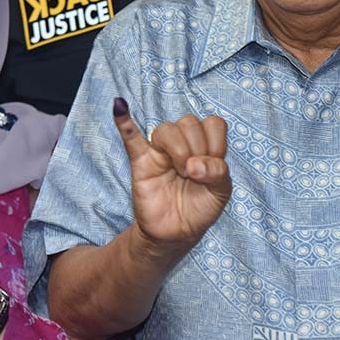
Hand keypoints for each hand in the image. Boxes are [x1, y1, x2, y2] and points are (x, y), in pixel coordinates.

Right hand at [112, 97, 231, 250]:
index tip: (214, 166)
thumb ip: (218, 174)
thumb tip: (196, 165)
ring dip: (178, 148)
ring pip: (166, 129)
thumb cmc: (200, 209)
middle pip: (189, 122)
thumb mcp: (220, 194)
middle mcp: (184, 143)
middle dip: (197, 147)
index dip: (216, 141)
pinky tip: (119, 106)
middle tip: (194, 174)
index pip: (213, 123)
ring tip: (182, 171)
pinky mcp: (141, 161)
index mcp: (205, 146)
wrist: (176, 233)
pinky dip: (124, 122)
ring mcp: (160, 151)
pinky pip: (130, 137)